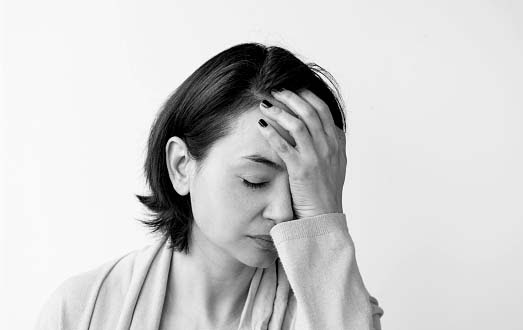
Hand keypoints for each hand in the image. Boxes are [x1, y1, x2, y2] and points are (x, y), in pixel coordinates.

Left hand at [257, 89, 346, 218]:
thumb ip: (329, 144)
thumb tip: (318, 127)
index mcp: (337, 143)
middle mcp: (329, 147)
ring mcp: (316, 158)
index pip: (323, 110)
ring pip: (298, 124)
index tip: (293, 88)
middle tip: (276, 89)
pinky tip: (262, 124)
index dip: (307, 96)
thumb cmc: (325, 192)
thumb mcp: (334, 165)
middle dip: (292, 97)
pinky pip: (284, 145)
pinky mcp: (301, 170)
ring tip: (265, 104)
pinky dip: (272, 132)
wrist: (324, 218)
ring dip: (280, 110)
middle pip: (310, 111)